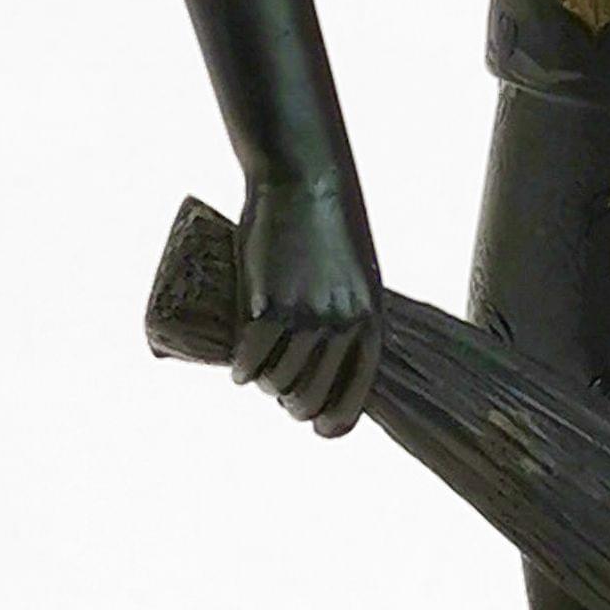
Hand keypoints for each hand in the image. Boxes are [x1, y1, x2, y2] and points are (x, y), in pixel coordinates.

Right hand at [231, 175, 381, 435]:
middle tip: (277, 394)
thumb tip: (324, 362)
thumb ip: (346, 318)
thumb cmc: (328, 227)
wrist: (304, 180)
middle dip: (291, 406)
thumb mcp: (354, 277)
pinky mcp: (269, 306)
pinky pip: (251, 360)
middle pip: (311, 399)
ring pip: (278, 384)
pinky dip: (242, 371)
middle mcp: (343, 326)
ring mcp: (305, 318)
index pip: (356, 399)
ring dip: (263, 386)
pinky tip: (238, 369)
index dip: (333, 423)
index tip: (317, 428)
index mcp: (371, 323)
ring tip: (256, 373)